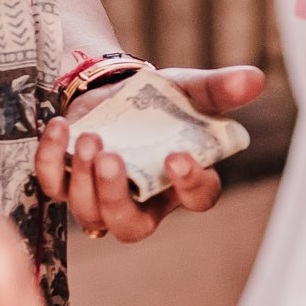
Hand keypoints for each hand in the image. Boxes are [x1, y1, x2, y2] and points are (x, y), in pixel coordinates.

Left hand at [37, 64, 263, 243]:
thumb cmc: (160, 99)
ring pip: (89, 213)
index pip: (197, 199)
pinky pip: (53, 187)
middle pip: (131, 227)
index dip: (190, 185)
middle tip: (112, 158)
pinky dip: (50, 162)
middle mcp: (142, 202)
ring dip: (85, 180)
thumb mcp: (190, 89)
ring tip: (89, 138)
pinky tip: (59, 127)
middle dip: (116, 197)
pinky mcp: (66, 182)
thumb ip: (219, 88)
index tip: (177, 157)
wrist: (113, 88)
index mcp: (183, 183)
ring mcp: (100, 197)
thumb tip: (254, 79)